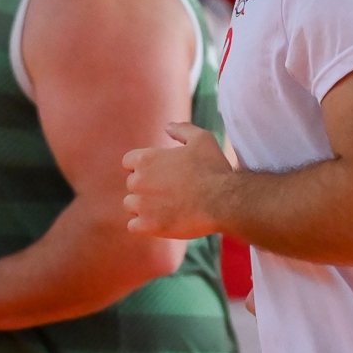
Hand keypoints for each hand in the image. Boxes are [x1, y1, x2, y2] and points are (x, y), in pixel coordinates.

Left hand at [122, 123, 231, 239]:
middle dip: (147, 187)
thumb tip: (167, 126)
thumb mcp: (202, 139)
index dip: (143, 167)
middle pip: (132, 184)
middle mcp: (138, 181)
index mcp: (146, 159)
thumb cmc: (213, 169)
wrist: (223, 201)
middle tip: (169, 192)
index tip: (159, 174)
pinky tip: (160, 223)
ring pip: (131, 205)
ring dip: (144, 207)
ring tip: (167, 209)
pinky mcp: (147, 226)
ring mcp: (141, 205)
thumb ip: (182, 130)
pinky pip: (133, 226)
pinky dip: (144, 226)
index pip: (128, 162)